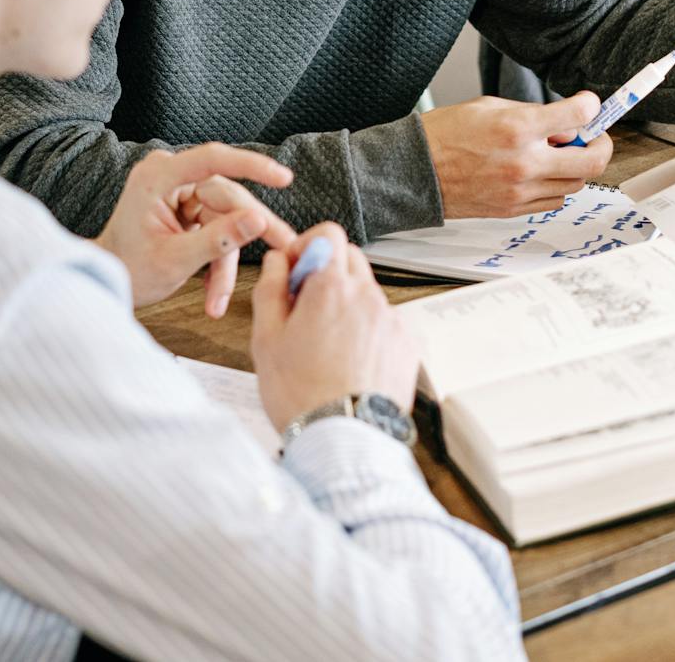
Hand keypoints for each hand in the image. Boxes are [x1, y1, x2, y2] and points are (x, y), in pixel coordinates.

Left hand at [95, 144, 297, 316]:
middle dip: (249, 232)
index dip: (252, 166)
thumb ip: (218, 240)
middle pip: (227, 196)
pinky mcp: (187, 207)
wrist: (106, 281)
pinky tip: (211, 292)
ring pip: (226, 219)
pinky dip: (217, 260)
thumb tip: (259, 220)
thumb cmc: (129, 270)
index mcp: (158, 177)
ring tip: (217, 301)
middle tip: (286, 247)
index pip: (213, 159)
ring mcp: (179, 190)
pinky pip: (217, 228)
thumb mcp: (176, 261)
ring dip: (225, 261)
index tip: (283, 178)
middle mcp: (170, 175)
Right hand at [250, 224, 419, 428]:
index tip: (294, 271)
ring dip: (348, 306)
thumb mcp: (266, 340)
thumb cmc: (302, 396)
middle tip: (305, 308)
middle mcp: (368, 297)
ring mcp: (393, 321)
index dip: (307, 246)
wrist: (344, 441)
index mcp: (331, 288)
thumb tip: (276, 263)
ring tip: (326, 346)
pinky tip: (350, 362)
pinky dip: (368, 332)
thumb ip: (270, 290)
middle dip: (327, 273)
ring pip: (368, 294)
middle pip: (351, 259)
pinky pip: (386, 323)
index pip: (328, 233)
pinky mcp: (408, 346)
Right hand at [420, 93, 612, 218]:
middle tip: (594, 136)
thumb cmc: (445, 135)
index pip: (578, 116)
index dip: (591, 107)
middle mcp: (525, 162)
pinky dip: (557, 186)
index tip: (590, 105)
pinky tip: (543, 173)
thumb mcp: (489, 106)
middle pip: (591, 160)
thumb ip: (531, 113)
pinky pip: (554, 200)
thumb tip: (563, 124)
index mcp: (518, 128)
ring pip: (576, 183)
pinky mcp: (514, 209)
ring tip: (560, 154)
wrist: (415, 171)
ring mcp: (521, 190)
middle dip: (601, 144)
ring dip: (576, 166)